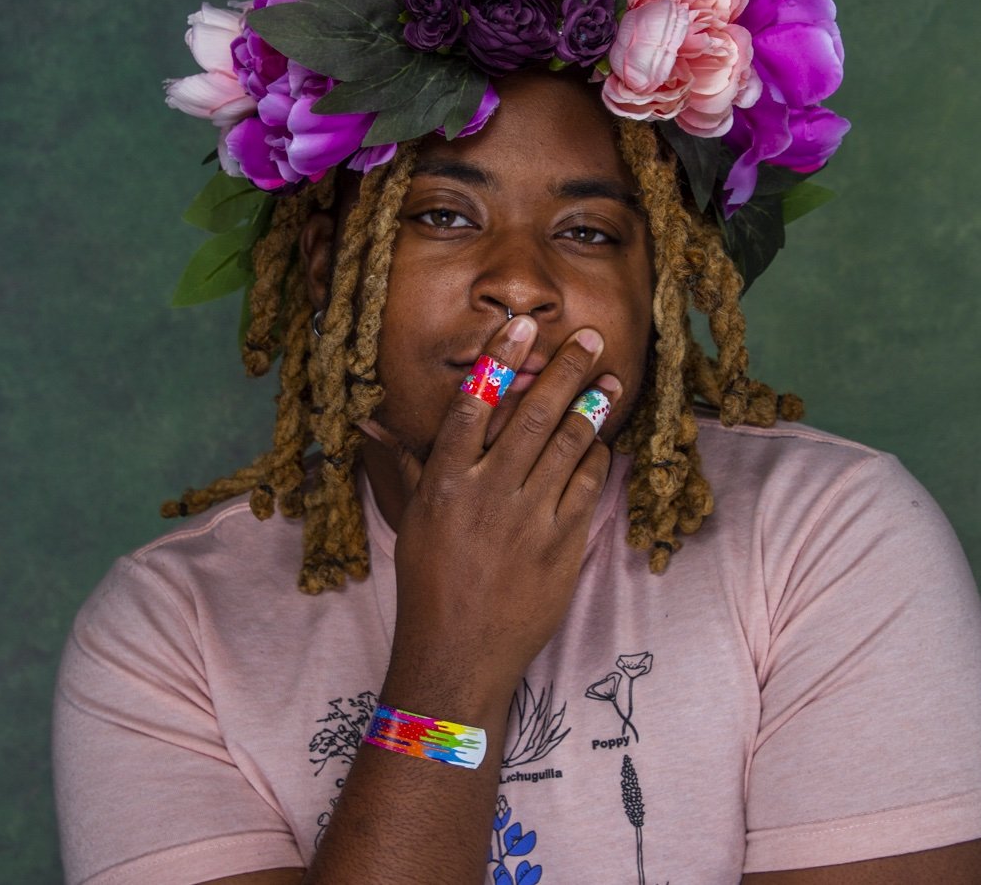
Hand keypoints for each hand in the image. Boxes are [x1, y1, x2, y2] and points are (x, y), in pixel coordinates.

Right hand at [365, 314, 621, 718]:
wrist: (460, 654)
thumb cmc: (428, 583)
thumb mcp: (411, 520)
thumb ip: (406, 464)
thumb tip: (369, 422)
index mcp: (447, 481)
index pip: (475, 404)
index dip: (500, 360)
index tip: (522, 325)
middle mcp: (489, 492)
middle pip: (534, 414)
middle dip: (566, 369)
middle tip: (591, 338)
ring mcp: (530, 518)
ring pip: (569, 445)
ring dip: (593, 406)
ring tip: (610, 379)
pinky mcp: (563, 544)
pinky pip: (588, 486)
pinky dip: (597, 459)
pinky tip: (602, 442)